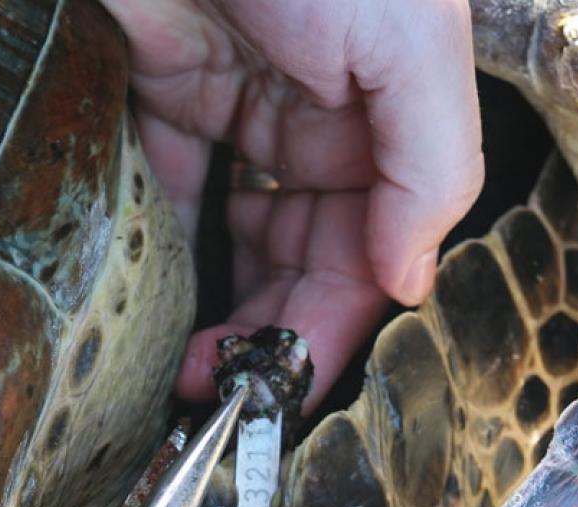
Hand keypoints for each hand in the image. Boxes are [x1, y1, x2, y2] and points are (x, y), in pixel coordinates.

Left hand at [101, 0, 483, 406]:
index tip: (278, 393)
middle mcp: (331, 125)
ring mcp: (248, 104)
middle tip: (217, 393)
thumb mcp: (410, 43)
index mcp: (398, 124)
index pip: (373, 257)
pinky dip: (166, 236)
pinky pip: (175, 178)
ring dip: (221, 302)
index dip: (328, 329)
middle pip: (307, 260)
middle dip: (268, 333)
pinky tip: (150, 292)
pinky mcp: (172, 82)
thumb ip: (427, 167)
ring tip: (183, 366)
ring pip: (243, 235)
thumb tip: (409, 282)